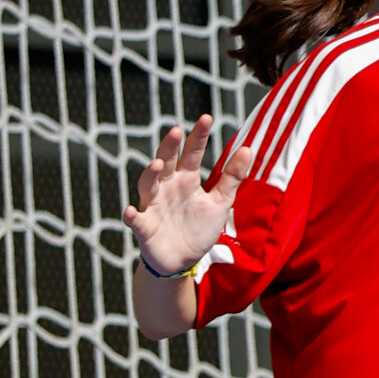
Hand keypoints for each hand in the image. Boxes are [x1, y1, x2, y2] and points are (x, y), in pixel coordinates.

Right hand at [124, 115, 252, 273]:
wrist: (183, 260)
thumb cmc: (198, 227)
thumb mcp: (220, 202)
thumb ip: (231, 177)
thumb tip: (247, 148)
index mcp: (187, 180)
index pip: (192, 154)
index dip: (198, 137)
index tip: (207, 117)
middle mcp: (168, 188)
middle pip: (166, 162)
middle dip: (169, 147)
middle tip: (175, 130)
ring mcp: (154, 205)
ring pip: (148, 185)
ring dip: (149, 175)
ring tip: (156, 164)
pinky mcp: (144, 226)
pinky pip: (135, 219)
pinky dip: (131, 215)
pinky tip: (130, 211)